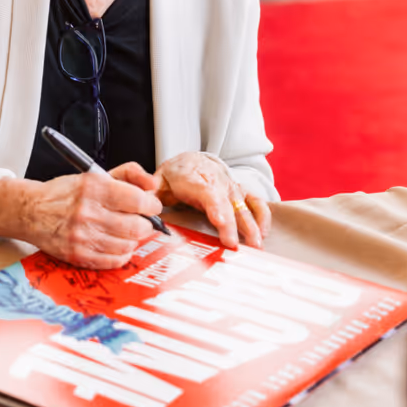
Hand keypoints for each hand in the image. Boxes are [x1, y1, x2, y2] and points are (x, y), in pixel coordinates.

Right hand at [0, 163, 162, 268]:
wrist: (32, 211)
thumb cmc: (65, 193)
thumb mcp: (96, 174)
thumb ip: (129, 174)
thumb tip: (153, 183)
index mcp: (93, 188)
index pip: (137, 200)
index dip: (152, 204)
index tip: (152, 206)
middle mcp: (87, 213)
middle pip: (136, 227)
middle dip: (146, 224)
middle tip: (143, 220)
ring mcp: (82, 237)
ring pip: (127, 245)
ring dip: (134, 239)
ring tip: (127, 231)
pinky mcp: (78, 256)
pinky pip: (114, 261)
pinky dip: (122, 254)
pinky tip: (117, 244)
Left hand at [153, 154, 270, 250]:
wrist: (192, 161)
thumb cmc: (174, 176)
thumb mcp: (158, 181)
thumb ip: (150, 193)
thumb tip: (144, 205)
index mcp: (193, 179)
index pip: (206, 192)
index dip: (215, 206)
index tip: (219, 220)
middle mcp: (216, 181)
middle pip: (227, 202)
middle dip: (232, 223)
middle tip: (234, 246)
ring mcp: (231, 186)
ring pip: (244, 204)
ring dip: (251, 224)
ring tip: (255, 246)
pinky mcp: (241, 192)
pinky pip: (256, 202)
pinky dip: (262, 217)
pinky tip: (263, 235)